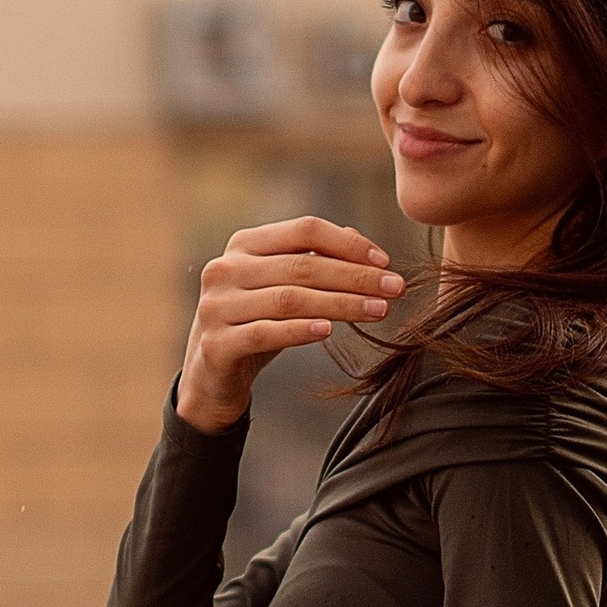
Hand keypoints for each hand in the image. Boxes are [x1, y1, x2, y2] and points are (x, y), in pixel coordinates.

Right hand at [175, 219, 403, 434]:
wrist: (210, 376)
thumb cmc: (255, 323)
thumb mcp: (281, 288)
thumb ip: (312, 260)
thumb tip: (359, 240)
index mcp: (244, 245)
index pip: (304, 230)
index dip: (348, 244)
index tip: (386, 263)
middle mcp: (225, 269)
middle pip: (302, 265)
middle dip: (355, 276)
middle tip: (395, 288)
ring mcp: (216, 307)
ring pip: (289, 299)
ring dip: (340, 304)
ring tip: (378, 311)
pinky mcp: (217, 344)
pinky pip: (265, 333)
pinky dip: (300, 331)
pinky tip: (329, 331)